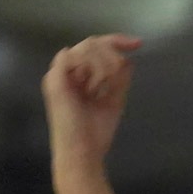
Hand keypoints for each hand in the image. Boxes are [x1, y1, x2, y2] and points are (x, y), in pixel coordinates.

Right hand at [43, 34, 143, 169]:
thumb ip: (120, 80)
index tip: (138, 44)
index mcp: (78, 76)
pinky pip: (73, 56)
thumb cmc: (96, 133)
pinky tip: (96, 86)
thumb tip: (128, 60)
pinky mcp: (54, 79)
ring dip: (104, 64)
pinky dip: (91, 68)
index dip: (117, 41)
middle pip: (92, 43)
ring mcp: (58, 75)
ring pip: (86, 47)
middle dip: (112, 53)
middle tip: (119, 74)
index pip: (96, 47)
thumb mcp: (114, 101)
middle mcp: (66, 73)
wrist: (84, 152)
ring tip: (105, 86)